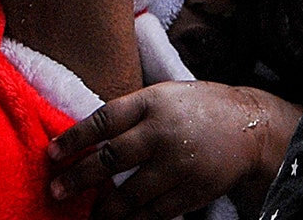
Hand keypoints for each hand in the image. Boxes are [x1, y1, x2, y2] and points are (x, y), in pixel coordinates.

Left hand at [47, 81, 302, 219]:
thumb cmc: (199, 109)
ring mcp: (178, 164)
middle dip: (79, 178)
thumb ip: (132, 114)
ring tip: (89, 214)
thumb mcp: (166, 96)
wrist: (250, 127)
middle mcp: (164, 132)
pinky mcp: (191, 191)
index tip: (52, 153)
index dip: (75, 138)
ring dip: (103, 209)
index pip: (105, 119)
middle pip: (111, 158)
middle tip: (57, 191)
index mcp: (155, 102)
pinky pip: (153, 213)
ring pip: (129, 195)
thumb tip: (86, 139)